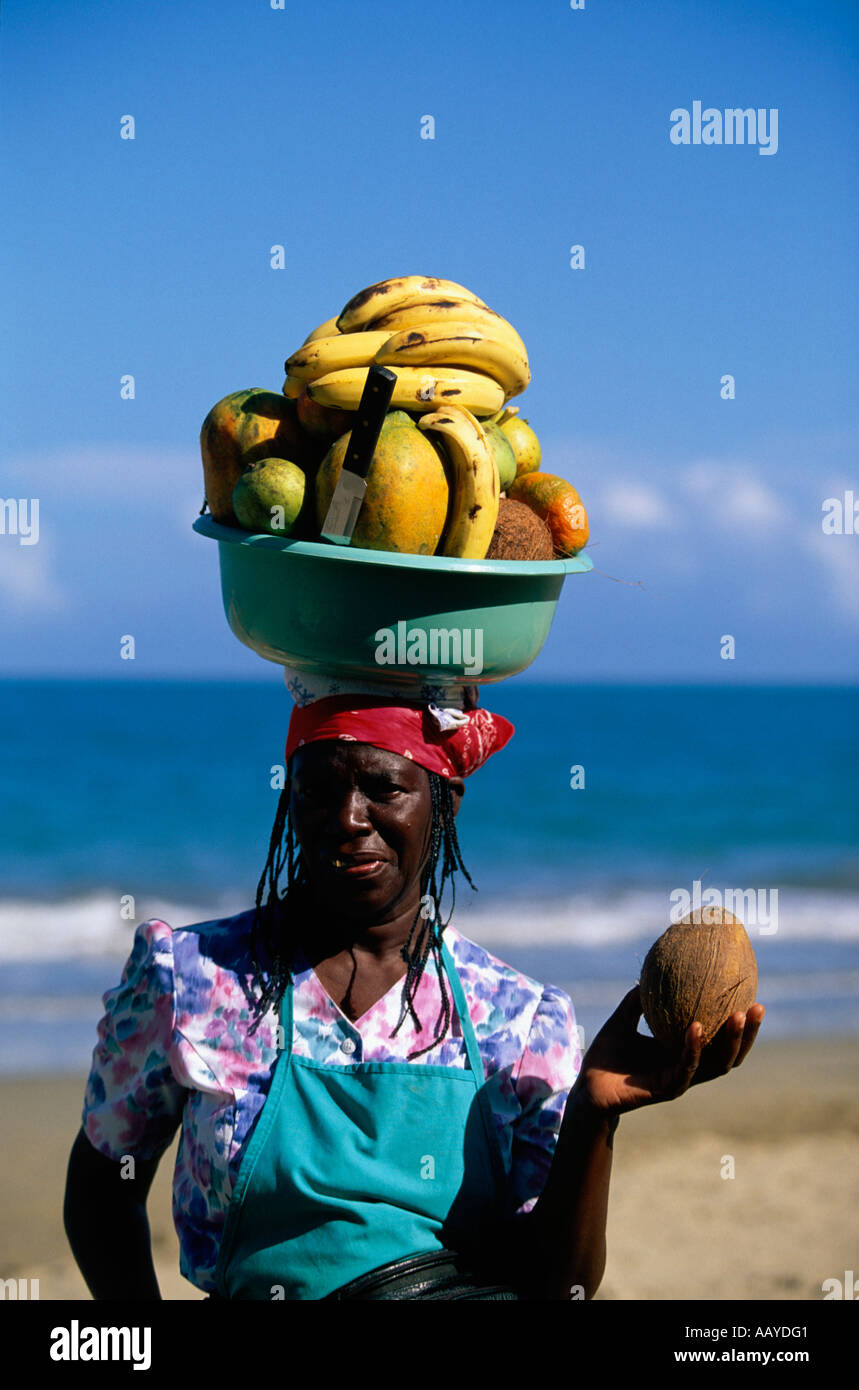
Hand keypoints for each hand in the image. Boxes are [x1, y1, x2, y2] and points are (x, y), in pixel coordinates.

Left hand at [573, 986, 764, 1117]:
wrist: (587, 1086)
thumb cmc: (606, 1055)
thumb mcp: (623, 1018)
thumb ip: (637, 999)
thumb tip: (651, 969)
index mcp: (682, 1051)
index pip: (720, 1038)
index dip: (739, 1023)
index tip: (752, 995)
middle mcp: (688, 1067)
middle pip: (729, 1053)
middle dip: (748, 1033)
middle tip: (759, 1006)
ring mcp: (680, 1079)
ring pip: (716, 1064)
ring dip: (731, 1041)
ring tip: (739, 1015)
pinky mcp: (667, 1089)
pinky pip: (686, 1067)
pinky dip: (694, 1048)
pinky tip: (697, 1027)